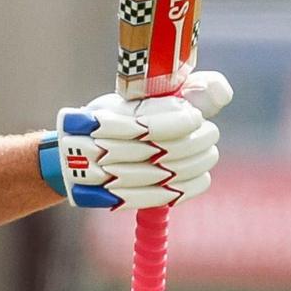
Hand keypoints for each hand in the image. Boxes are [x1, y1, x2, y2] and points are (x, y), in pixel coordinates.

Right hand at [54, 71, 230, 208]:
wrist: (69, 158)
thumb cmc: (108, 120)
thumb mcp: (134, 98)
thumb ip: (176, 92)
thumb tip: (220, 91)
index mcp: (103, 120)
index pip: (150, 126)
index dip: (180, 123)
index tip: (197, 117)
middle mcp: (101, 150)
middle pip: (159, 152)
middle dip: (194, 144)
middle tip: (210, 134)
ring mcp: (107, 178)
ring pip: (162, 176)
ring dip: (195, 165)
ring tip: (209, 153)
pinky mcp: (115, 200)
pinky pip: (156, 198)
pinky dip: (185, 189)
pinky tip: (202, 177)